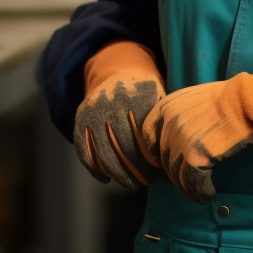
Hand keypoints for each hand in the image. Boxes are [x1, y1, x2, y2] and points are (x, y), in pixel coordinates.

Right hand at [73, 40, 164, 188]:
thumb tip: (172, 158)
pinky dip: (94, 168)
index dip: (150, 159)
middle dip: (136, 170)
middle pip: (123, 147)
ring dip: (117, 174)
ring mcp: (94, 109)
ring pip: (103, 151)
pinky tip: (106, 179)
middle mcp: (113, 101)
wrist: (119, 68)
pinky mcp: (80, 117)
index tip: (158, 172)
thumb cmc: (147, 91)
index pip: (143, 137)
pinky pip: (84, 149)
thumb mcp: (160, 96)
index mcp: (137, 95)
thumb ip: (163, 121)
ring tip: (131, 183)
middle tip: (146, 182)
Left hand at [142, 72, 252, 203]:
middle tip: (186, 180)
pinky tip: (208, 193)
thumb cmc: (231, 100)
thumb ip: (179, 114)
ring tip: (199, 191)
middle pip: (162, 158)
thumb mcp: (196, 98)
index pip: (146, 135)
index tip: (165, 163)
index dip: (155, 152)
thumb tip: (172, 135)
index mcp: (167, 106)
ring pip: (175, 174)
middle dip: (172, 172)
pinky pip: (191, 182)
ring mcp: (180, 140)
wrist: (251, 103)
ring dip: (187, 187)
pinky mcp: (194, 157)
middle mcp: (168, 122)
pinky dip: (199, 192)